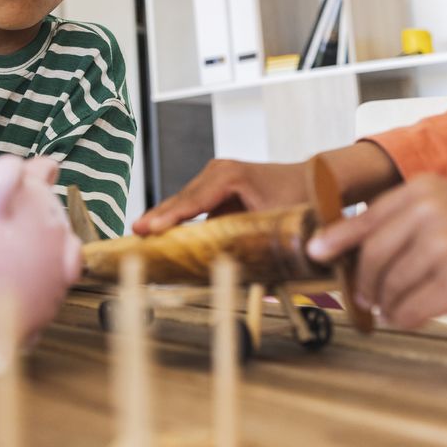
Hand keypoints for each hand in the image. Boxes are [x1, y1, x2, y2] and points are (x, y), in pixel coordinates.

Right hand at [133, 159, 310, 235]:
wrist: (310, 180)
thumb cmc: (298, 198)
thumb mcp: (276, 221)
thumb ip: (255, 242)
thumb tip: (242, 276)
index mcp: (230, 175)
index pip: (194, 199)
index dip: (172, 216)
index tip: (152, 230)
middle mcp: (218, 170)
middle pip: (182, 198)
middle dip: (158, 217)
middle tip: (136, 233)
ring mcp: (215, 175)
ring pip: (183, 200)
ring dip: (164, 218)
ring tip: (141, 235)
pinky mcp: (215, 186)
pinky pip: (192, 204)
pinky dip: (177, 217)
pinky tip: (160, 231)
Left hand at [307, 175, 446, 328]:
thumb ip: (408, 224)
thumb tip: (352, 251)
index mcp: (426, 190)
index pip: (365, 219)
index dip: (335, 240)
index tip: (315, 254)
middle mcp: (433, 213)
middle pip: (371, 258)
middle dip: (365, 283)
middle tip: (367, 299)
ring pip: (389, 287)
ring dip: (389, 304)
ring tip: (401, 307)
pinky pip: (410, 310)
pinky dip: (406, 318)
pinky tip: (416, 316)